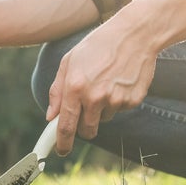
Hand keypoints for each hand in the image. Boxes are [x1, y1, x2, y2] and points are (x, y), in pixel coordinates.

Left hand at [46, 19, 158, 155]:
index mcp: (75, 87)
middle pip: (87, 130)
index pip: (66, 126)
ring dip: (101, 109)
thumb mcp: (69, 62)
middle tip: (84, 115)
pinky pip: (120, 109)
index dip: (62, 143)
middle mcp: (95, 97)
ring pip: (103, 118)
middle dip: (83, 129)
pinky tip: (119, 80)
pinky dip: (117, 100)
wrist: (134, 34)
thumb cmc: (97, 46)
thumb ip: (57, 91)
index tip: (61, 151)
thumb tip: (51, 117)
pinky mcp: (132, 100)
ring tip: (104, 83)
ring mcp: (115, 100)